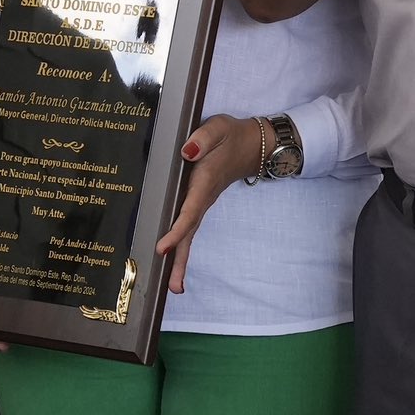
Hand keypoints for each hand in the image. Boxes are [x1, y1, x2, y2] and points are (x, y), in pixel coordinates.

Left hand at [155, 114, 265, 293]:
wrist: (251, 144)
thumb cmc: (230, 135)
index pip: (189, 211)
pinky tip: (173, 259)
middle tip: (174, 287)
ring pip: (190, 234)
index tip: (162, 247)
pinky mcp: (200, 203)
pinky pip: (189, 227)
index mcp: (205, 182)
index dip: (176, 230)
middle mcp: (204, 198)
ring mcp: (203, 203)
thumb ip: (203, 138)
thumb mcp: (218, 128)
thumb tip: (187, 151)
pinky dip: (182, 245)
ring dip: (182, 259)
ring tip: (175, 286)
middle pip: (190, 233)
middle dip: (181, 259)